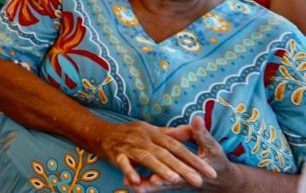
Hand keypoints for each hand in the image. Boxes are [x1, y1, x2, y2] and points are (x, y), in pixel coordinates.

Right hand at [94, 119, 216, 189]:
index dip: (193, 159)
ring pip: (147, 158)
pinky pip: (123, 163)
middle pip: (165, 153)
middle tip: (198, 181)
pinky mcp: (116, 154)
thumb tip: (193, 128)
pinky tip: (136, 182)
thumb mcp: (152, 131)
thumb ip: (172, 134)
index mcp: (153, 132)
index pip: (177, 146)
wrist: (101, 133)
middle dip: (182, 168)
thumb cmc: (131, 134)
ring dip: (160, 168)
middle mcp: (143, 137)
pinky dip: (129, 171)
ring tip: (175, 179)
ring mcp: (129, 145)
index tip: (209, 172)